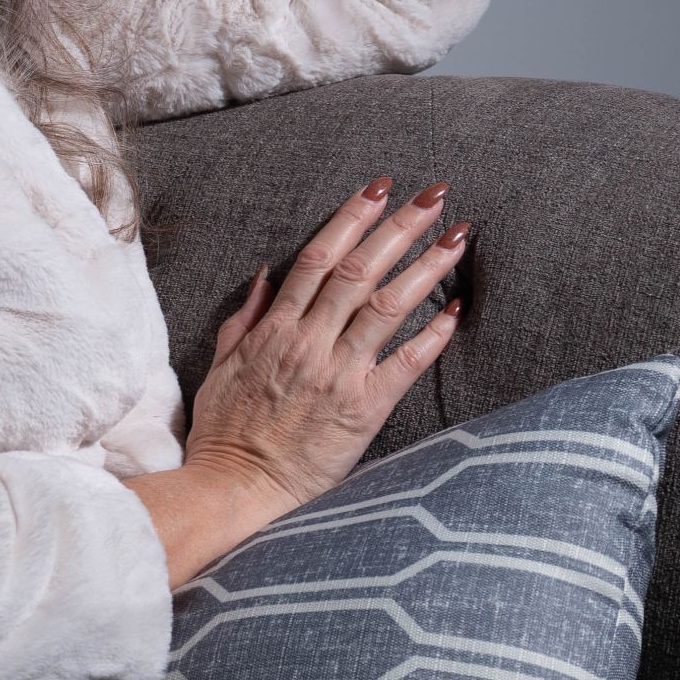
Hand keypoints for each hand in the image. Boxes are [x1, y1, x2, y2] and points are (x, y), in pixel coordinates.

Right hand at [128, 178, 465, 582]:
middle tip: (433, 195)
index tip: (378, 190)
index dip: (351, 220)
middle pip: (360, 271)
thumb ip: (245, 318)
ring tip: (458, 235)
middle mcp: (309, 343)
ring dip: (426, 267)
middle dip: (399, 228)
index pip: (318, 260)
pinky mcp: (365, 408)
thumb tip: (268, 273)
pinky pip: (406, 363)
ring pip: (388, 307)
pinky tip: (459, 307)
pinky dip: (434, 334)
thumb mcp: (220, 367)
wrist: (235, 488)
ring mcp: (339, 374)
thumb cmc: (225, 433)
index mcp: (274, 330)